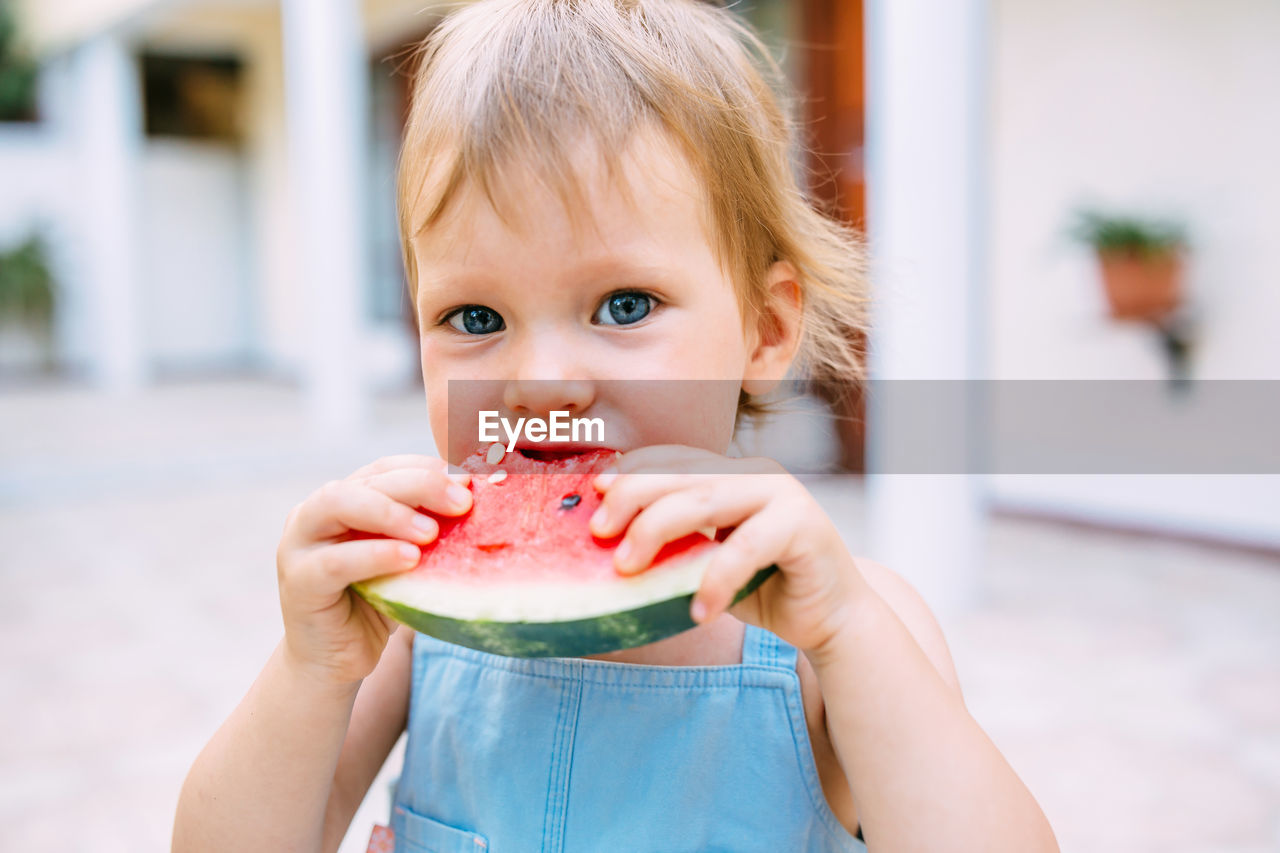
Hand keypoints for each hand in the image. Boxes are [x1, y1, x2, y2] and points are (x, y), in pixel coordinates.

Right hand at [275, 455, 471, 685]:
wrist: (333, 664)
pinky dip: (375, 555)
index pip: (384, 468)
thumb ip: (429, 531)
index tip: (468, 479)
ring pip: (339, 504)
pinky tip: (410, 560)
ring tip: (432, 532)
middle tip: (461, 503)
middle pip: (366, 482)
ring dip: (391, 512)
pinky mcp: (297, 582)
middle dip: (419, 485)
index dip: (426, 468)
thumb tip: (480, 501)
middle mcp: (314, 513)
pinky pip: (335, 561)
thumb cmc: (377, 605)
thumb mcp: (408, 561)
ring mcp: (298, 545)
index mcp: (343, 500)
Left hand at [589, 445, 867, 654]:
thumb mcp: (707, 562)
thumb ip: (674, 545)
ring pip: (704, 500)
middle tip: (599, 534)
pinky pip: (744, 548)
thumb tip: (608, 548)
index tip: (593, 492)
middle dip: (632, 499)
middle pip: (679, 475)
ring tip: (628, 570)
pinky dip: (714, 581)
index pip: (672, 459)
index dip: (631, 470)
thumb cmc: (764, 589)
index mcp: (730, 475)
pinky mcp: (803, 525)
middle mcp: (755, 474)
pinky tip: (697, 611)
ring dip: (657, 532)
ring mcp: (781, 494)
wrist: (831, 619)